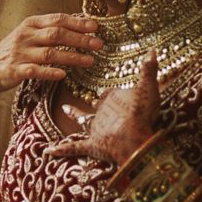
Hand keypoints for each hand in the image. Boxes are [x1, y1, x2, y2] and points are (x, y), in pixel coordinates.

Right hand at [0, 13, 101, 95]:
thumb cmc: (13, 52)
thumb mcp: (28, 35)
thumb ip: (49, 30)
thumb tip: (79, 24)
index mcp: (30, 24)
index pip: (58, 19)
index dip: (78, 22)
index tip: (96, 26)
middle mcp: (25, 35)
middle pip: (57, 34)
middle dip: (80, 39)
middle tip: (99, 43)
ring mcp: (20, 53)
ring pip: (50, 52)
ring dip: (72, 57)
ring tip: (90, 60)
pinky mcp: (15, 70)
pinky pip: (35, 71)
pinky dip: (49, 72)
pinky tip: (63, 75)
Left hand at [46, 50, 160, 164]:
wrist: (134, 141)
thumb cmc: (142, 113)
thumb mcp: (149, 89)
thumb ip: (149, 70)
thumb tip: (153, 50)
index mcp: (111, 97)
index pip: (108, 92)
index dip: (109, 92)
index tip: (107, 89)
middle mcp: (101, 112)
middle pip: (96, 105)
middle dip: (95, 103)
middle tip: (92, 100)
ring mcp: (95, 128)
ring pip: (83, 120)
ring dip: (74, 115)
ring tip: (65, 108)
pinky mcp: (92, 145)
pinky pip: (73, 148)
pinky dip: (60, 149)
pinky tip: (47, 151)